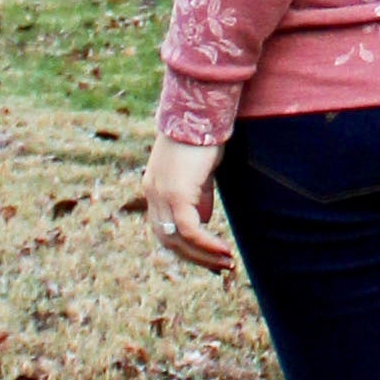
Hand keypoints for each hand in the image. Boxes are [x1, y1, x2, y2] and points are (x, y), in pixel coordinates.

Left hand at [142, 133, 232, 271]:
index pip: (164, 229)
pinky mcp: (176, 193)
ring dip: (203, 255)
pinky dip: (206, 244)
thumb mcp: (199, 173)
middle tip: (220, 266)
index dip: (185, 247)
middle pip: (167, 239)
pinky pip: (189, 229)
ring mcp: (161, 194)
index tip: (209, 257)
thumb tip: (204, 221)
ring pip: (176, 239)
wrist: (199, 113)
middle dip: (195, 257)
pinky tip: (224, 250)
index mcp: (154, 189)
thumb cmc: (202, 137)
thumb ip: (198, 197)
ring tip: (226, 262)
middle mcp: (152, 194)